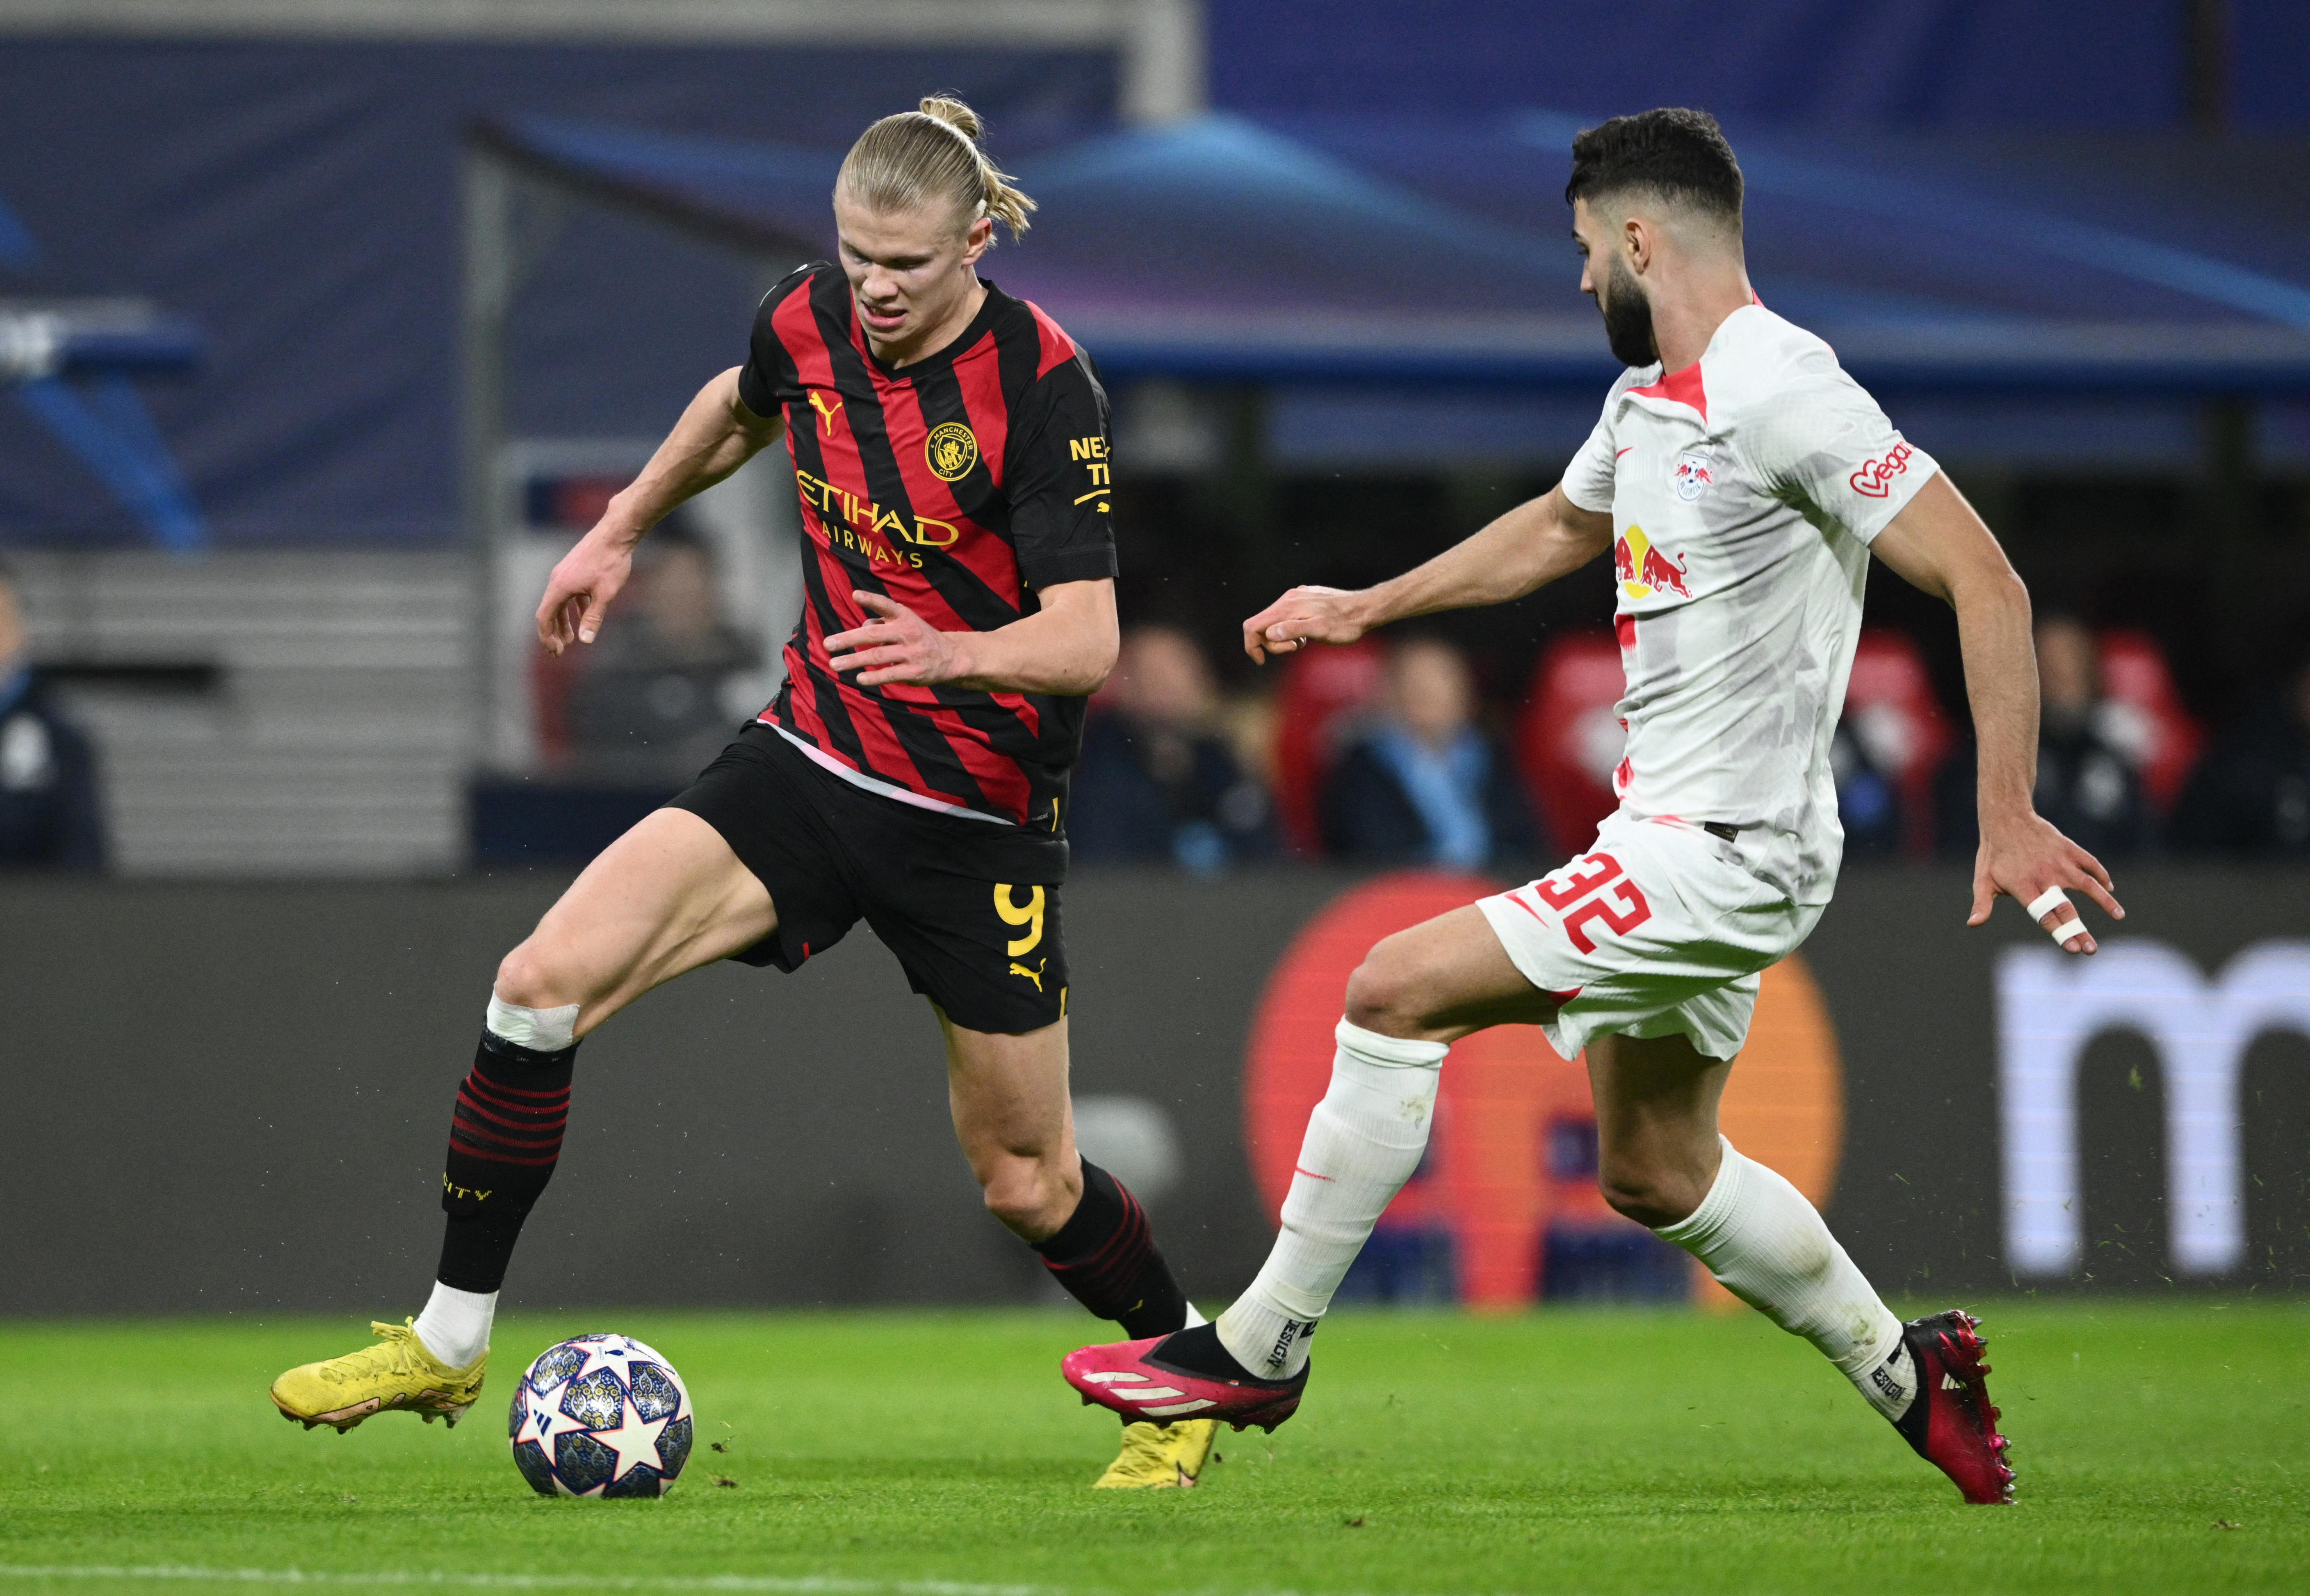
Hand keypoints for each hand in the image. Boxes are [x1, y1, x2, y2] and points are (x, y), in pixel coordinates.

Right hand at [535, 529, 636, 655]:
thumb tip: (585, 641)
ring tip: (571, 639)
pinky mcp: (574, 569)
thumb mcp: (605, 594)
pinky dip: (573, 608)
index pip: (544, 618)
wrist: (616, 533)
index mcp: (560, 587)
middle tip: (560, 652)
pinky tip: (583, 616)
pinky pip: (569, 593)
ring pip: (560, 603)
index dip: (547, 637)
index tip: (555, 652)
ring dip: (564, 622)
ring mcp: (565, 573)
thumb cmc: (611, 562)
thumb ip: (593, 618)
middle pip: (550, 612)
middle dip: (554, 633)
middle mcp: (557, 580)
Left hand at [825, 591, 969, 686]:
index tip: (855, 596)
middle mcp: (908, 632)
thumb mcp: (906, 622)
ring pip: (878, 655)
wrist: (950, 657)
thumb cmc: (919, 637)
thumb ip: (882, 623)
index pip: (886, 606)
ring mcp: (911, 653)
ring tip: (835, 664)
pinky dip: (874, 677)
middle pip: (874, 634)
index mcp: (904, 617)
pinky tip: (859, 678)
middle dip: (849, 639)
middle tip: (828, 644)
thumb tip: (860, 627)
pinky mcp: (914, 672)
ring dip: (854, 660)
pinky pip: (890, 674)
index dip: (871, 600)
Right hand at [1241, 585, 1369, 664]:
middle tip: (1296, 649)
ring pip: (1274, 622)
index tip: (1262, 661)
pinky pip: (1286, 617)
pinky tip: (1308, 635)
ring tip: (1304, 642)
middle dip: (1272, 644)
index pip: (1252, 625)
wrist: (1365, 609)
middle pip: (1261, 625)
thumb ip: (1293, 630)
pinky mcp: (1304, 600)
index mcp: (1287, 607)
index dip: (1252, 646)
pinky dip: (1291, 631)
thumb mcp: (1320, 630)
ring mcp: (1295, 598)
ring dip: (1283, 638)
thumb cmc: (1344, 624)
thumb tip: (1270, 634)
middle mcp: (1287, 599)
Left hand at [1968, 811, 2124, 954]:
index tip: (2072, 949)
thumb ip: (1982, 903)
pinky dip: (2101, 874)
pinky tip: (2109, 888)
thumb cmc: (1993, 854)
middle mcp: (2044, 876)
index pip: (2044, 916)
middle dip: (2079, 930)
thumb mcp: (1982, 879)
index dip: (2059, 933)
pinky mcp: (2068, 848)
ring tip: (2119, 915)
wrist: (2006, 818)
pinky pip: (2089, 863)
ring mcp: (2059, 861)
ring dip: (2104, 900)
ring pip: (2087, 884)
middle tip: (2091, 950)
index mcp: (2023, 888)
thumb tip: (1972, 924)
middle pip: (2066, 909)